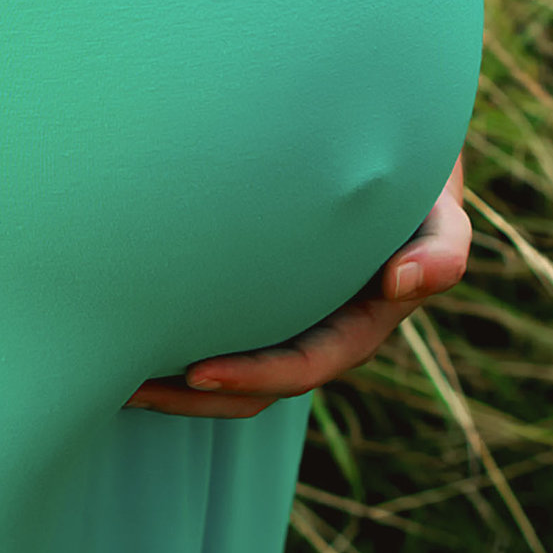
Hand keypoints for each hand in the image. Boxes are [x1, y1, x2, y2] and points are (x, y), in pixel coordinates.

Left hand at [124, 161, 471, 418]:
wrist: (394, 155)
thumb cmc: (415, 180)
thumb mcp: (441, 212)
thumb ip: (443, 250)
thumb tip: (403, 284)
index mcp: (358, 326)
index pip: (303, 367)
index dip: (253, 377)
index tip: (197, 373)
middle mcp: (316, 332)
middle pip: (251, 388)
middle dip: (190, 397)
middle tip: (127, 386)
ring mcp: (282, 317)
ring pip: (222, 368)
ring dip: (170, 381)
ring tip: (109, 371)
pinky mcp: (252, 295)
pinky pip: (208, 326)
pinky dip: (168, 335)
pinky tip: (121, 321)